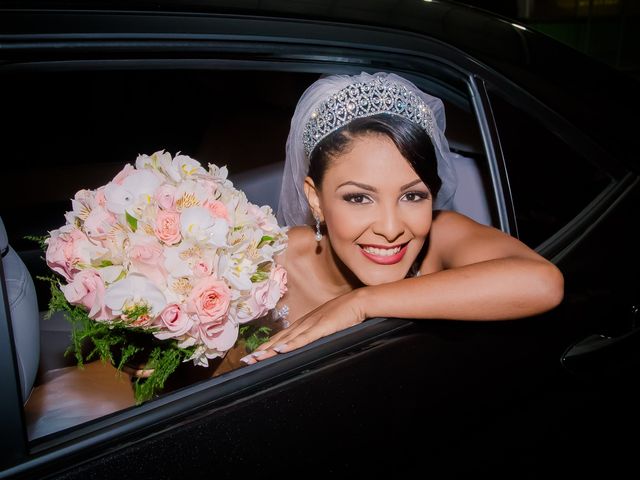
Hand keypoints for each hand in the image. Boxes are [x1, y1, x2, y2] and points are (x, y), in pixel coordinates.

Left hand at [240, 290, 364, 363]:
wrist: (358, 302)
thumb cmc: (345, 315)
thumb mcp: (327, 327)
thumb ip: (316, 335)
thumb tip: (306, 347)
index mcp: (304, 324)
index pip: (281, 337)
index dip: (266, 347)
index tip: (254, 355)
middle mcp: (304, 323)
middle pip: (279, 339)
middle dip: (262, 350)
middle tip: (247, 360)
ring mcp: (312, 324)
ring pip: (287, 339)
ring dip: (270, 349)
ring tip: (256, 358)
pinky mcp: (322, 327)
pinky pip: (305, 338)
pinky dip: (292, 344)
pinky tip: (281, 350)